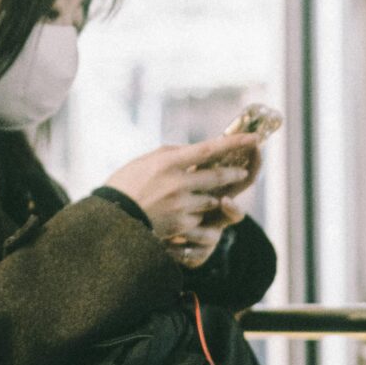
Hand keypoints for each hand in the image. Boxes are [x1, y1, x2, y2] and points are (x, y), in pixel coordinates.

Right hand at [103, 132, 261, 266]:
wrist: (111, 219)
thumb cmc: (125, 185)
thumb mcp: (146, 160)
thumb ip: (173, 154)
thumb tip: (196, 152)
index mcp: (168, 162)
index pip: (209, 149)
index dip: (235, 143)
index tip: (254, 137)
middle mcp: (178, 183)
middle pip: (218, 177)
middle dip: (233, 174)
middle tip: (241, 171)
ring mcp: (181, 206)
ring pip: (212, 200)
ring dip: (214, 196)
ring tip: (206, 194)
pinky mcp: (180, 226)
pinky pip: (201, 220)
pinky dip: (199, 215)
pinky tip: (187, 214)